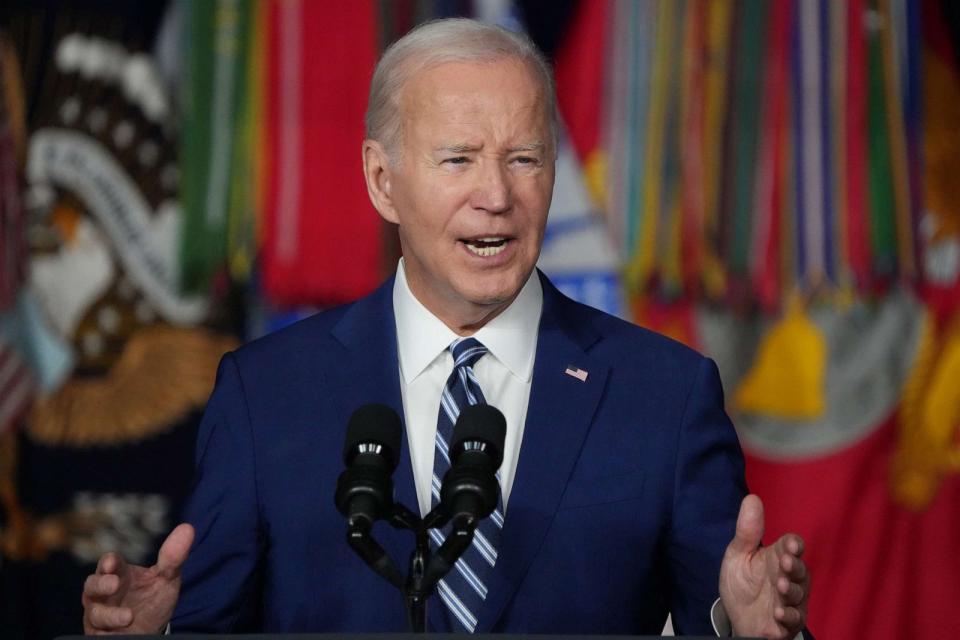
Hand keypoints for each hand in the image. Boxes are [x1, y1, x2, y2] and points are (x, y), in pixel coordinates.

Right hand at [82, 523, 193, 634]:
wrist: (151, 629)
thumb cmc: (153, 599)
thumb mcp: (166, 578)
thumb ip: (173, 557)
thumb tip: (187, 528)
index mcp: (119, 574)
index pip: (109, 564)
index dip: (108, 563)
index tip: (112, 563)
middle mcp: (104, 593)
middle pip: (92, 586)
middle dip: (100, 585)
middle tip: (113, 584)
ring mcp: (100, 614)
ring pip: (94, 613)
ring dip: (109, 614)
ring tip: (128, 616)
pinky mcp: (100, 634)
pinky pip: (97, 633)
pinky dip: (107, 632)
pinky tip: (120, 630)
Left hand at [719, 495, 808, 639]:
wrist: (739, 618)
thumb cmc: (742, 583)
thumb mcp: (738, 555)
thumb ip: (747, 532)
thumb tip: (752, 498)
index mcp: (777, 557)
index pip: (792, 546)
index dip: (793, 544)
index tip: (790, 544)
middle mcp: (789, 577)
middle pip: (799, 569)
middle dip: (794, 566)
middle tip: (785, 563)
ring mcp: (791, 600)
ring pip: (798, 594)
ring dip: (791, 590)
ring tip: (781, 587)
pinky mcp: (789, 621)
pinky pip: (793, 619)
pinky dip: (788, 617)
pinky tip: (778, 614)